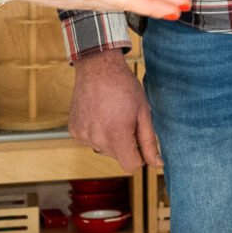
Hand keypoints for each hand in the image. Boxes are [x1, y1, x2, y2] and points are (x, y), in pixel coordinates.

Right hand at [70, 49, 160, 170]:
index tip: (140, 141)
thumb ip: (149, 142)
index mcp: (117, 135)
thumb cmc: (124, 86)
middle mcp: (97, 138)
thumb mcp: (144, 112)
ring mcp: (82, 135)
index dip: (139, 156)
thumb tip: (157, 164)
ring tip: (111, 114)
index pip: (131, 166)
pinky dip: (97, 132)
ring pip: (104, 149)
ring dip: (110, 138)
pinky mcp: (74, 130)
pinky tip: (99, 114)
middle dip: (125, 144)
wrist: (98, 67)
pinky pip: (90, 140)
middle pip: (118, 157)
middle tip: (125, 119)